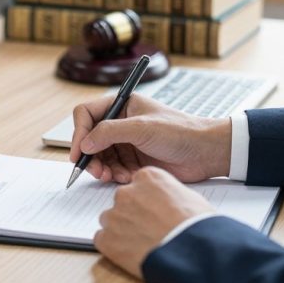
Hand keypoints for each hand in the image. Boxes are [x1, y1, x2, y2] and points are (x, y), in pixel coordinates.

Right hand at [69, 94, 230, 183]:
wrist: (205, 152)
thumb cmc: (179, 131)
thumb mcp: (141, 127)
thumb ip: (109, 132)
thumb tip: (84, 144)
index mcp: (122, 105)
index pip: (87, 114)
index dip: (79, 133)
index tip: (78, 152)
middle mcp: (121, 123)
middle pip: (90, 139)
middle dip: (90, 156)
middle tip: (94, 171)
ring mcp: (127, 143)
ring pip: (100, 157)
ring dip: (102, 168)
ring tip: (110, 176)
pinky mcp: (134, 160)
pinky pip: (114, 169)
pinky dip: (115, 175)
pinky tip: (127, 177)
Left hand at [95, 167, 215, 278]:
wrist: (190, 252)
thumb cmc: (196, 226)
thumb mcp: (189, 197)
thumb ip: (168, 194)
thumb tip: (167, 202)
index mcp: (147, 177)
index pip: (138, 184)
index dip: (148, 200)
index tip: (154, 211)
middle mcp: (126, 192)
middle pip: (124, 201)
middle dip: (134, 214)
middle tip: (149, 229)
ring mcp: (114, 215)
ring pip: (111, 220)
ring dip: (122, 230)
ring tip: (143, 244)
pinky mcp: (107, 238)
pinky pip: (103, 240)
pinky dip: (114, 246)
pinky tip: (132, 253)